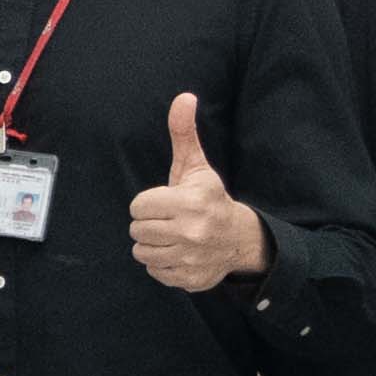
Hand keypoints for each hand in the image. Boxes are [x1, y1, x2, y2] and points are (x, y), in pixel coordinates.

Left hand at [128, 91, 265, 293]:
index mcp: (190, 202)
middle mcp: (191, 232)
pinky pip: (154, 272)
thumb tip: (183, 97)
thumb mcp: (195, 166)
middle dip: (149, 223)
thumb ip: (183, 132)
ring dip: (152, 244)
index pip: (139, 206)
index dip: (148, 203)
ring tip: (171, 235)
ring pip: (142, 253)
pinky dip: (162, 264)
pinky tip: (178, 252)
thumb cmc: (208, 198)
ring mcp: (191, 258)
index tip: (166, 202)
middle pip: (138, 230)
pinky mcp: (189, 279)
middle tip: (168, 219)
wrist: (238, 238)